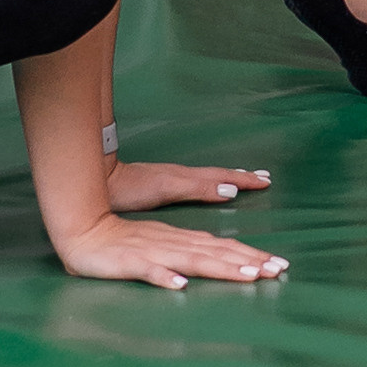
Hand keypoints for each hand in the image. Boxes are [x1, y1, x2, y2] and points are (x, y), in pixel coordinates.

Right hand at [56, 213, 285, 289]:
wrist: (83, 231)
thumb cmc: (123, 242)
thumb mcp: (163, 245)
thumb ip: (190, 252)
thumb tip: (221, 259)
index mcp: (183, 241)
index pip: (224, 247)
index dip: (252, 256)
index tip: (279, 266)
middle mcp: (174, 244)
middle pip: (217, 253)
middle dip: (250, 261)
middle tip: (279, 270)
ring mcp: (153, 252)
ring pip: (192, 260)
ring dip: (221, 267)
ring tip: (247, 276)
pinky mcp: (129, 262)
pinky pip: (149, 271)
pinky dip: (164, 277)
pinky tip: (179, 286)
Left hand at [108, 160, 272, 211]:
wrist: (100, 179)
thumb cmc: (130, 188)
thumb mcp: (166, 189)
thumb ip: (197, 189)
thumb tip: (230, 191)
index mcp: (186, 178)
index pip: (223, 178)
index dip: (244, 180)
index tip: (266, 181)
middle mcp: (183, 176)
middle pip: (219, 176)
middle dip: (242, 177)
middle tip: (265, 178)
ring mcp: (172, 179)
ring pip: (208, 178)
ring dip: (229, 179)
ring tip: (244, 180)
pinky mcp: (161, 185)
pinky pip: (196, 182)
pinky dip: (211, 183)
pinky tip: (209, 189)